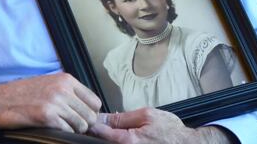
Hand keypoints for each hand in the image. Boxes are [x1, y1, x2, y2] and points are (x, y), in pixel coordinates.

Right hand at [0, 73, 101, 134]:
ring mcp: (55, 103)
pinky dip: (63, 133)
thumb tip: (88, 108)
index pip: (95, 101)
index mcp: (66, 80)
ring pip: (81, 125)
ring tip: (62, 126)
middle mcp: (63, 89)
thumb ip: (69, 92)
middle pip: (91, 115)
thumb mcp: (49, 84)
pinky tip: (52, 128)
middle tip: (73, 126)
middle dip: (84, 124)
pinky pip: (67, 131)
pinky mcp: (47, 116)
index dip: (91, 113)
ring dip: (74, 130)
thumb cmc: (23, 93)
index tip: (83, 117)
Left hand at [89, 108, 233, 143]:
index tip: (87, 118)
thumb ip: (123, 118)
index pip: (101, 132)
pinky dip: (115, 140)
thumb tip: (104, 117)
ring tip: (105, 128)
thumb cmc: (170, 130)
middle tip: (94, 121)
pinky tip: (117, 134)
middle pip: (103, 142)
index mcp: (128, 141)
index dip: (92, 124)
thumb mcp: (147, 115)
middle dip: (98, 132)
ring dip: (106, 137)